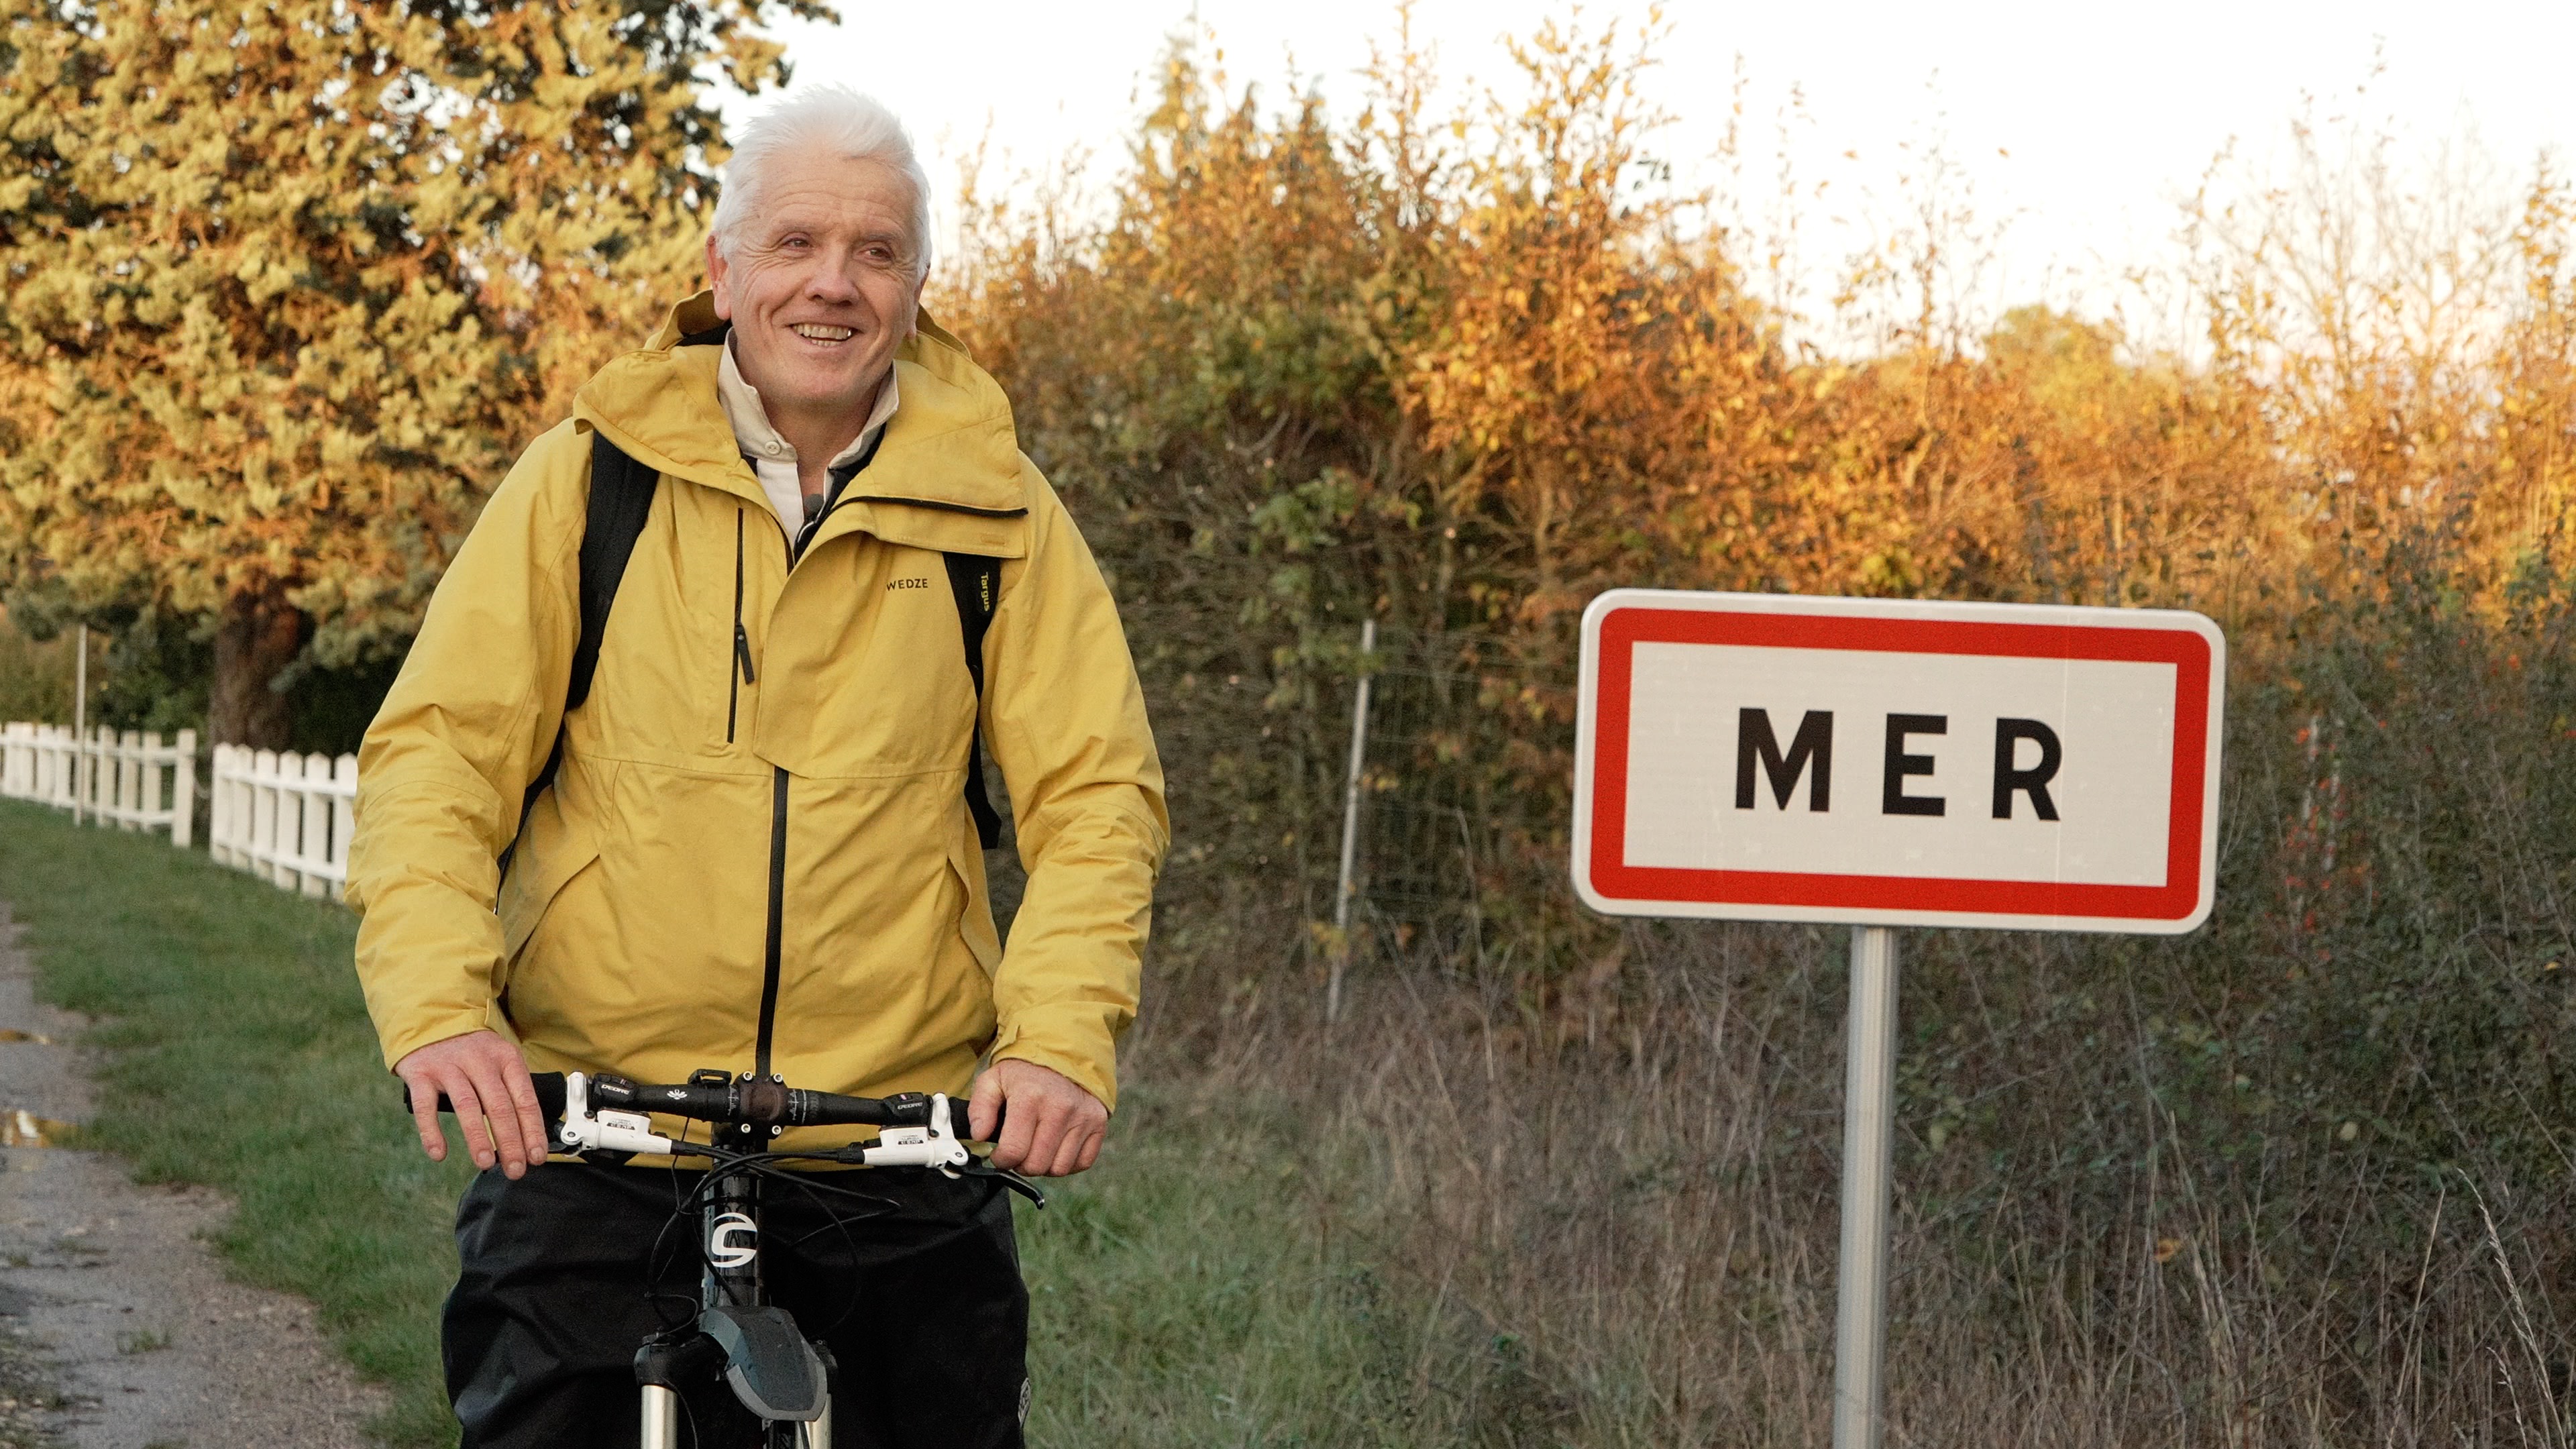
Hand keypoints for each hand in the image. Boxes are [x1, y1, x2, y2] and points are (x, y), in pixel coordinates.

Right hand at [393, 1029, 548, 1179]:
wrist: (432, 1018)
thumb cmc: (472, 1051)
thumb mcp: (498, 1061)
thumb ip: (510, 1093)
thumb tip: (528, 1138)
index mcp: (506, 1059)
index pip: (525, 1099)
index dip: (532, 1130)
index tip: (537, 1157)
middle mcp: (480, 1061)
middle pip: (499, 1105)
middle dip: (510, 1141)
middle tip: (515, 1169)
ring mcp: (449, 1066)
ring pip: (468, 1105)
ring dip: (478, 1137)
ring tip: (486, 1163)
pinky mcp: (421, 1073)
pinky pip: (426, 1106)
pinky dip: (432, 1132)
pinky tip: (439, 1153)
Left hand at [969, 1059, 1106, 1176]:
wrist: (1064, 1054)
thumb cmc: (1024, 1073)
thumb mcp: (993, 1081)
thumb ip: (979, 1108)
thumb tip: (979, 1136)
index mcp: (1030, 1097)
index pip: (1014, 1151)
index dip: (1001, 1161)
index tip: (1000, 1155)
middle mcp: (1060, 1108)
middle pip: (1037, 1165)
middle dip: (1021, 1165)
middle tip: (1018, 1152)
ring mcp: (1082, 1117)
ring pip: (1059, 1168)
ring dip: (1044, 1166)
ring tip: (1036, 1149)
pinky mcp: (1098, 1123)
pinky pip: (1082, 1163)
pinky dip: (1067, 1163)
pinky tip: (1056, 1148)